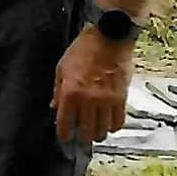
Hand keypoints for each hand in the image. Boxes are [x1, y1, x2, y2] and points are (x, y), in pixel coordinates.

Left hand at [52, 26, 133, 144]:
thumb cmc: (83, 49)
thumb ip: (58, 90)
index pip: (65, 123)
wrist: (108, 38)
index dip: (64, 134)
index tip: (64, 136)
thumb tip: (54, 106)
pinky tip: (109, 125)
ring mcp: (106, 100)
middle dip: (82, 137)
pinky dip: (113, 127)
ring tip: (95, 132)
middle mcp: (88, 100)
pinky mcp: (121, 98)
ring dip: (98, 133)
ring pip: (103, 129)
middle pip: (86, 131)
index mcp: (70, 91)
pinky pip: (119, 121)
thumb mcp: (62, 67)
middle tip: (81, 136)